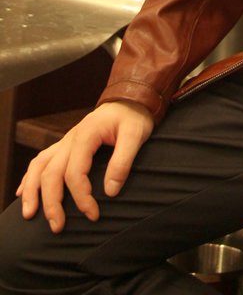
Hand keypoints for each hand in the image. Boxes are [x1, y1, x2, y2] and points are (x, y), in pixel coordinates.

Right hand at [16, 100, 153, 231]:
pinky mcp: (66, 145)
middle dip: (51, 203)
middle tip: (58, 227)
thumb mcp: (136, 135)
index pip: (74, 173)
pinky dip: (29, 177)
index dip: (81, 197)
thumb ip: (123, 162)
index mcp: (86, 135)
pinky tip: (22, 192)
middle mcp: (70, 138)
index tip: (93, 214)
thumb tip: (110, 192)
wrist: (130, 99)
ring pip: (39, 166)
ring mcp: (65, 141)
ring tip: (29, 214)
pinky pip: (41, 160)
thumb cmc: (134, 117)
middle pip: (51, 173)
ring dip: (32, 191)